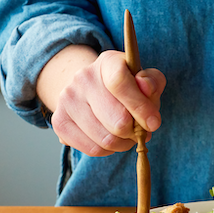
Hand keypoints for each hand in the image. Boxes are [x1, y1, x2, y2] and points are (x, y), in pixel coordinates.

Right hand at [44, 48, 165, 155]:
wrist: (91, 92)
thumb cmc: (126, 89)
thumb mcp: (144, 80)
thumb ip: (153, 82)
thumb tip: (146, 87)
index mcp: (107, 62)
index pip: (119, 82)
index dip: (140, 107)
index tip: (153, 123)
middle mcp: (83, 78)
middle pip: (117, 121)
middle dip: (135, 132)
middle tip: (138, 130)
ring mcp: (67, 99)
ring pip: (106, 140)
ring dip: (123, 143)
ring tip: (126, 134)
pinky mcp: (59, 121)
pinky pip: (92, 149)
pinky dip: (107, 150)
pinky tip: (109, 138)